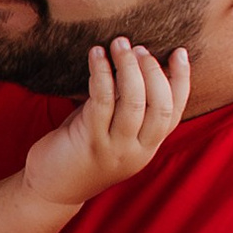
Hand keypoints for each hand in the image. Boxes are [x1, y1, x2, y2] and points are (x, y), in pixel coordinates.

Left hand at [20, 38, 186, 214]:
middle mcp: (138, 151)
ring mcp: (115, 149)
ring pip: (134, 102)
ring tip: (119, 43)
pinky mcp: (90, 142)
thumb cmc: (80, 150)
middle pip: (160, 105)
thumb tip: (135, 61)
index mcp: (148, 146)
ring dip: (128, 67)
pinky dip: (101, 72)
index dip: (181, 80)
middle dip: (152, 70)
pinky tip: (96, 54)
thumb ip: (128, 105)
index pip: (175, 111)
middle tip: (138, 47)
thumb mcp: (112, 129)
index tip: (179, 52)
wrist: (51, 189)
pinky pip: (102, 100)